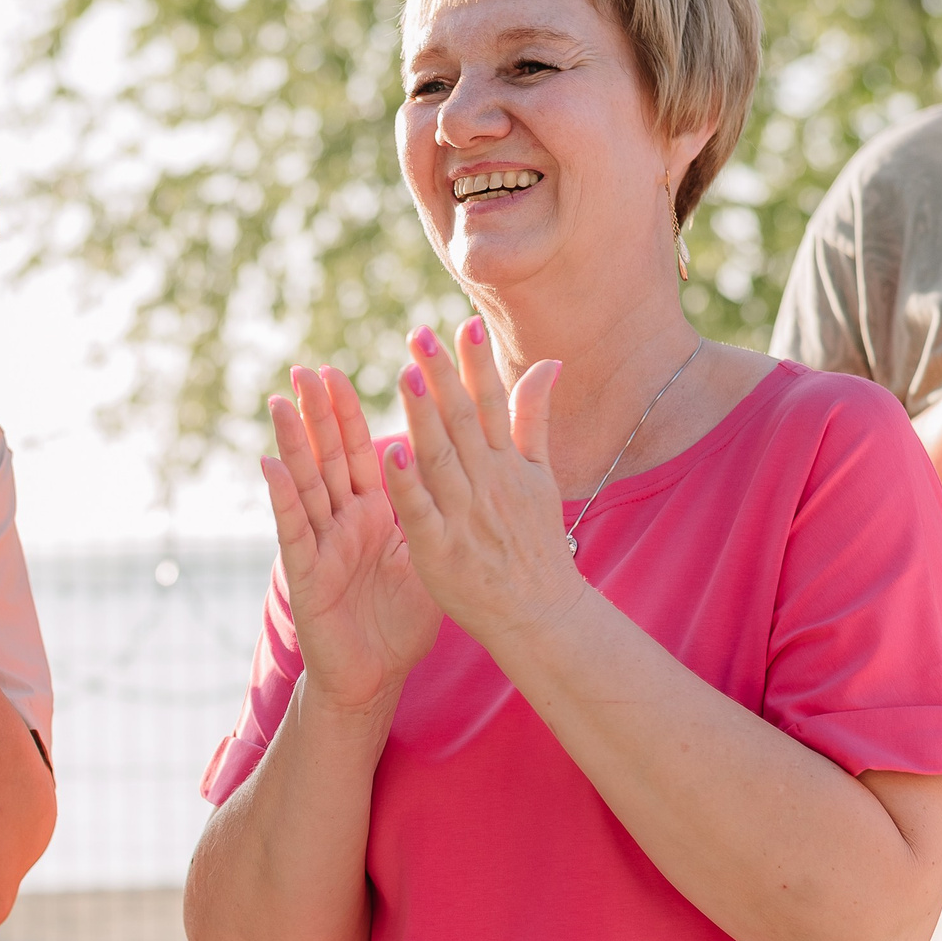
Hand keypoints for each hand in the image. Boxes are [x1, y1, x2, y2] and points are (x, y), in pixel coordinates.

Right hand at [260, 364, 441, 717]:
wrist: (377, 677)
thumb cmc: (399, 620)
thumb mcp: (426, 556)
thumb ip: (433, 511)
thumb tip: (458, 472)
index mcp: (372, 515)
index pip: (359, 454)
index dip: (350, 414)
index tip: (342, 370)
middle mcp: (341, 523)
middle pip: (329, 459)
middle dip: (318, 415)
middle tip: (306, 369)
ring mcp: (321, 546)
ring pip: (306, 486)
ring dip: (294, 444)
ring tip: (282, 402)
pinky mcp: (307, 576)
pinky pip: (295, 532)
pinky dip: (283, 498)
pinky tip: (271, 466)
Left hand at [380, 316, 586, 639]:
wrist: (540, 614)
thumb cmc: (535, 543)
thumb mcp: (542, 475)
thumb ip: (534, 418)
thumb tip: (549, 362)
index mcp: (509, 464)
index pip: (492, 404)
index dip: (478, 365)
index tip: (464, 325)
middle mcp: (488, 483)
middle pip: (462, 422)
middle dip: (442, 377)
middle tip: (419, 335)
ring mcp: (464, 517)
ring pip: (440, 458)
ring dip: (424, 417)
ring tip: (407, 376)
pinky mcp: (440, 551)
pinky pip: (421, 512)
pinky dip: (409, 483)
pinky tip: (392, 451)